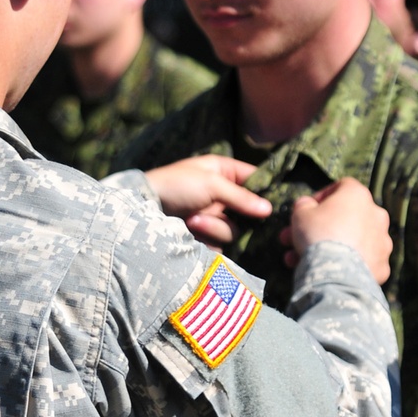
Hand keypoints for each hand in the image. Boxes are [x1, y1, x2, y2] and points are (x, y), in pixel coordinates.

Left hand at [145, 155, 271, 245]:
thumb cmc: (176, 185)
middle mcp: (223, 194)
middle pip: (249, 211)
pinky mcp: (205, 236)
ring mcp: (214, 216)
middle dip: (236, 214)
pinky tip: (190, 229)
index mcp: (224, 172)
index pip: (256, 179)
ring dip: (214, 226)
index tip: (272, 204)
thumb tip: (269, 209)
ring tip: (192, 219)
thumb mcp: (211, 184)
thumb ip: (241, 197)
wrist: (145, 208)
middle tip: (224, 212)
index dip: (265, 191)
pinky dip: (207, 237)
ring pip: (234, 230)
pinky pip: (221, 243)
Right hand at [281, 178, 391, 283]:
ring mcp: (382, 242)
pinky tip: (328, 273)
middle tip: (297, 240)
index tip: (306, 211)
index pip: (341, 187)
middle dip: (320, 228)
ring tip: (303, 261)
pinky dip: (346, 266)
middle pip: (346, 218)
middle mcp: (376, 215)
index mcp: (359, 196)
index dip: (320, 198)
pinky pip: (361, 262)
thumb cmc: (319, 234)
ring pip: (353, 242)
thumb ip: (303, 205)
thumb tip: (306, 205)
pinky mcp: (382, 266)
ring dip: (331, 248)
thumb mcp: (300, 213)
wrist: (337, 273)